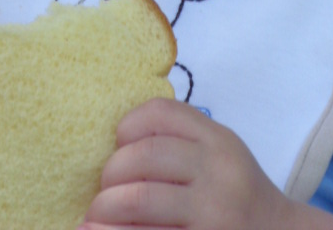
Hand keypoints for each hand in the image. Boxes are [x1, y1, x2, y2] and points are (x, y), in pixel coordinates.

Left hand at [82, 97, 292, 229]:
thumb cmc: (238, 197)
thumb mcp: (220, 156)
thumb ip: (180, 142)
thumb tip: (112, 148)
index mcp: (218, 141)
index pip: (161, 114)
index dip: (127, 126)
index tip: (118, 147)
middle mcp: (218, 173)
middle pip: (146, 155)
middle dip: (111, 173)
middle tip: (103, 192)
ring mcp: (213, 214)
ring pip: (141, 198)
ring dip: (105, 207)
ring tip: (95, 217)